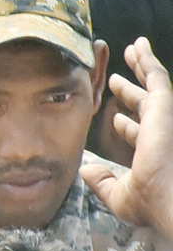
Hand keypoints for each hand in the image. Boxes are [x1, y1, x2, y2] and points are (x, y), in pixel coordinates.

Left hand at [81, 37, 172, 239]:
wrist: (168, 201)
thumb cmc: (150, 203)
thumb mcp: (118, 196)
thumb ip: (102, 182)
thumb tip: (86, 170)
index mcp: (150, 155)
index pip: (138, 136)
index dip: (126, 126)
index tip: (115, 118)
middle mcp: (160, 135)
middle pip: (144, 107)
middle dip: (131, 90)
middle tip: (115, 79)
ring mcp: (164, 120)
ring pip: (152, 85)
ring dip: (142, 66)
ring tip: (133, 49)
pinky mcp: (164, 108)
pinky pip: (156, 78)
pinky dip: (147, 61)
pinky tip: (139, 47)